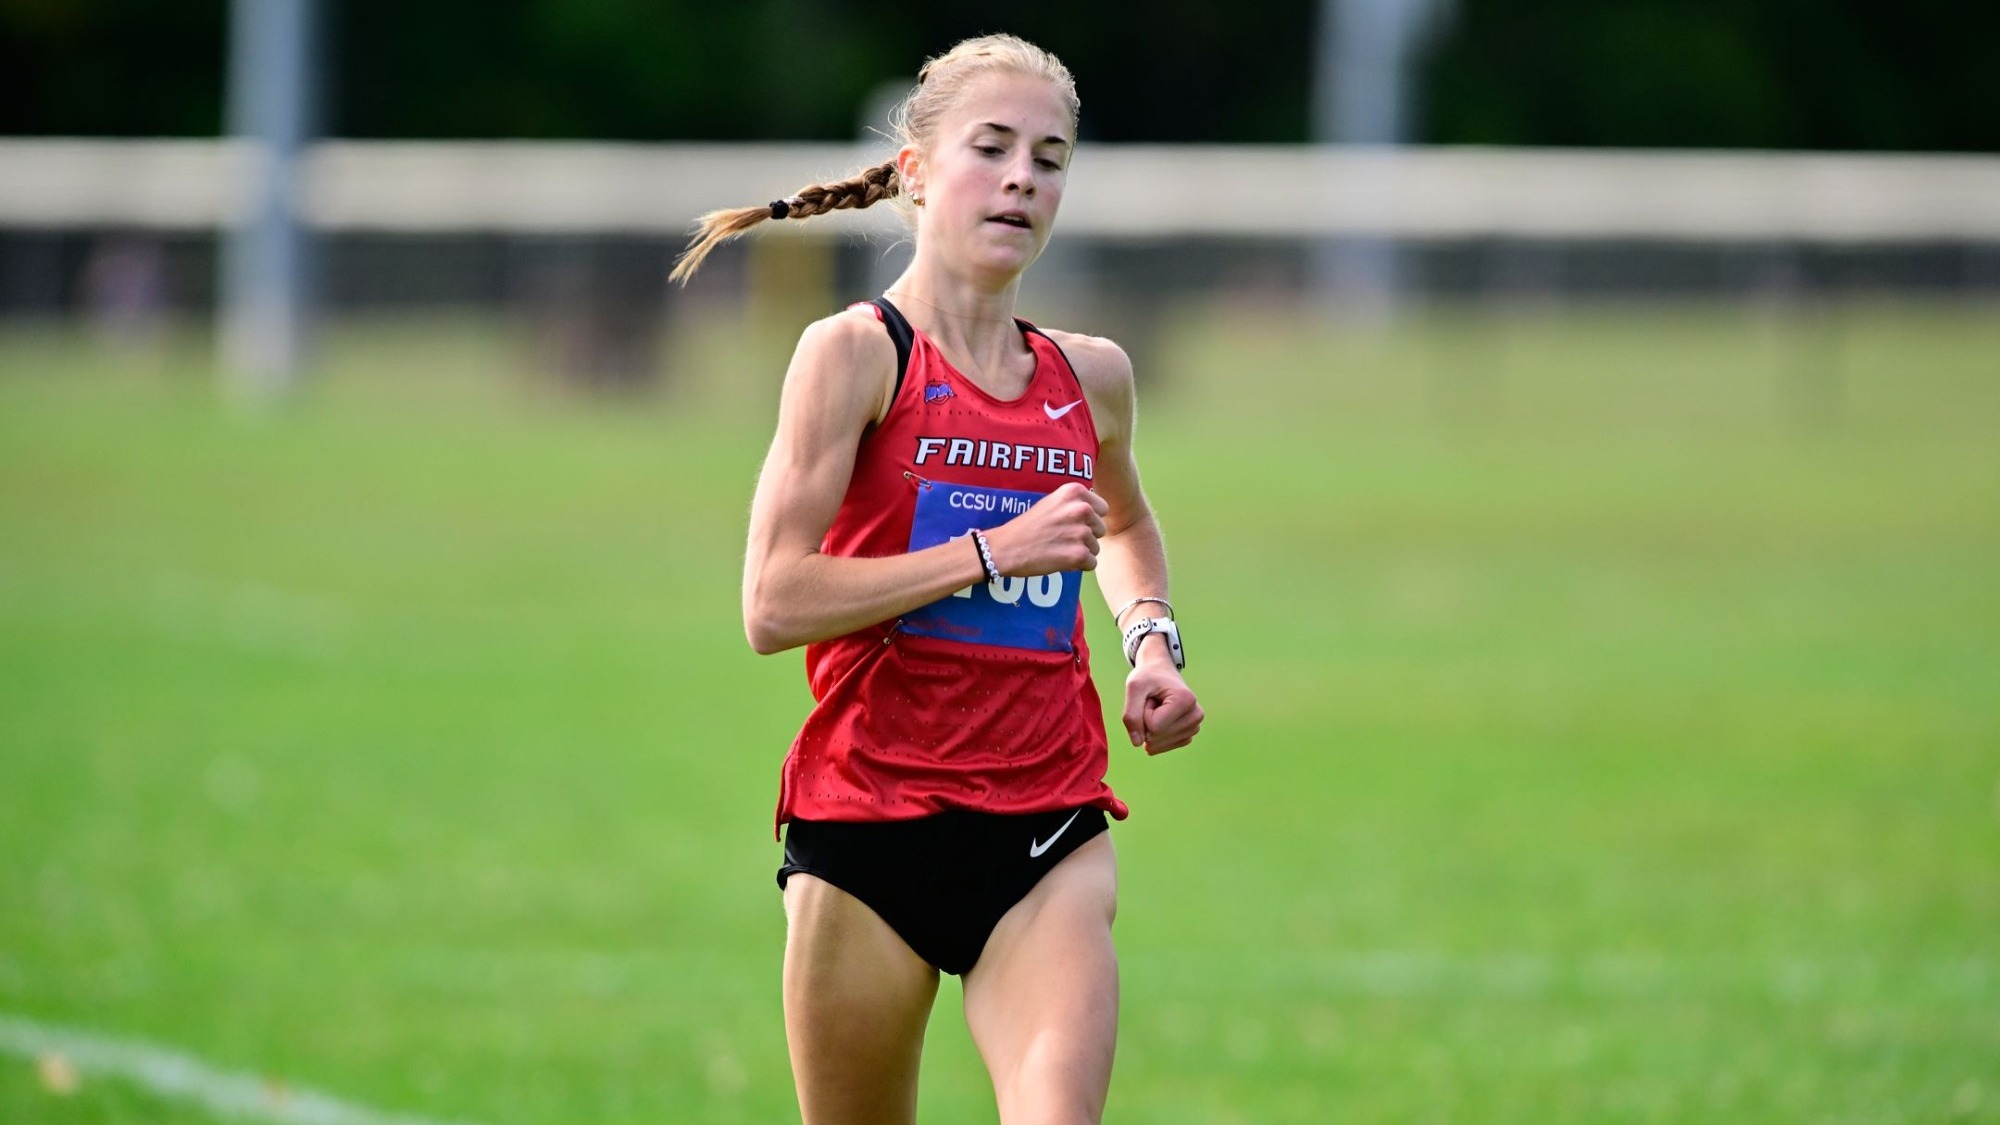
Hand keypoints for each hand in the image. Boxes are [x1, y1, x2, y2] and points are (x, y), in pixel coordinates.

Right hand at [984, 482, 1107, 575]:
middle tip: (1062, 538)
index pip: (1102, 508)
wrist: (1005, 547)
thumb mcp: (1052, 502)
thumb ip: (1074, 503)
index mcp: (1075, 491)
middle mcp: (1081, 508)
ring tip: (1058, 549)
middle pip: (1100, 529)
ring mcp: (1081, 532)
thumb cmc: (1027, 526)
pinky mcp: (1079, 554)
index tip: (1071, 524)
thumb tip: (1096, 512)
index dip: (1089, 519)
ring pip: (1096, 547)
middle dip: (1086, 536)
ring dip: (1081, 552)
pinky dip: (1078, 566)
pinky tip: (1060, 560)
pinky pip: (1091, 564)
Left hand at [1122, 644, 1202, 754]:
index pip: (1153, 726)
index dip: (1143, 713)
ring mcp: (1194, 727)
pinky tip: (1161, 719)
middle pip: (1156, 737)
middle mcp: (1196, 715)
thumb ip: (1131, 714)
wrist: (1160, 672)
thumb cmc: (1147, 677)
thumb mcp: (1134, 687)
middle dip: (1146, 720)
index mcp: (1186, 700)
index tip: (1150, 697)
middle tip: (1153, 702)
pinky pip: (1163, 747)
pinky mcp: (1188, 735)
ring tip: (1157, 708)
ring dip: (1150, 727)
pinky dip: (1155, 736)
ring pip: (1159, 744)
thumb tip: (1137, 743)